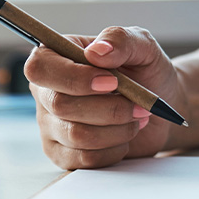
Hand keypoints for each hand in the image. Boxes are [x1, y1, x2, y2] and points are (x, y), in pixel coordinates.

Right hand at [25, 26, 185, 168]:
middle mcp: (45, 92)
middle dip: (109, 107)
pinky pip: (84, 159)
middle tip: (138, 104)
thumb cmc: (144, 71)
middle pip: (60, 105)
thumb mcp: (141, 45)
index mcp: (54, 58)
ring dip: (117, 129)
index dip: (74, 78)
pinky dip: (114, 150)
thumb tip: (97, 51)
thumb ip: (120, 39)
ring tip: (136, 118)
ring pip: (76, 135)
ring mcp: (50, 126)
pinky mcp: (62, 154)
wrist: (159, 105)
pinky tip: (124, 137)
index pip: (39, 68)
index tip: (111, 81)